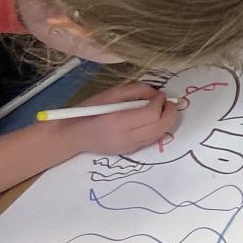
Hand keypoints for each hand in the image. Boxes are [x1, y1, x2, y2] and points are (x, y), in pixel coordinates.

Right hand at [53, 82, 178, 155]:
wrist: (71, 136)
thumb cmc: (88, 111)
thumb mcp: (109, 94)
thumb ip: (135, 91)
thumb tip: (156, 93)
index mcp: (118, 121)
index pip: (152, 114)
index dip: (161, 102)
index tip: (160, 94)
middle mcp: (126, 137)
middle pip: (161, 127)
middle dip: (170, 112)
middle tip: (168, 102)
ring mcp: (129, 147)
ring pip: (160, 135)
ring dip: (167, 121)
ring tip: (163, 109)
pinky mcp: (130, 152)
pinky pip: (152, 140)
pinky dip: (158, 129)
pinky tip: (153, 120)